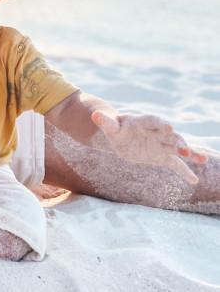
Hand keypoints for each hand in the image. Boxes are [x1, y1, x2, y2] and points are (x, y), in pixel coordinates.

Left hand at [92, 111, 207, 183]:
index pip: (153, 120)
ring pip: (177, 148)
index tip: (168, 126)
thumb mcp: (110, 126)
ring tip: (202, 159)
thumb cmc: (115, 128)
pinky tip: (194, 180)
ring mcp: (161, 144)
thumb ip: (105, 122)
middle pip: (170, 135)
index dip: (161, 123)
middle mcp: (156, 132)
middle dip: (178, 141)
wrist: (121, 137)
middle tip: (185, 148)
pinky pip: (175, 164)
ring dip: (189, 153)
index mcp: (143, 121)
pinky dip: (184, 171)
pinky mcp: (162, 156)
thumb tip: (94, 115)